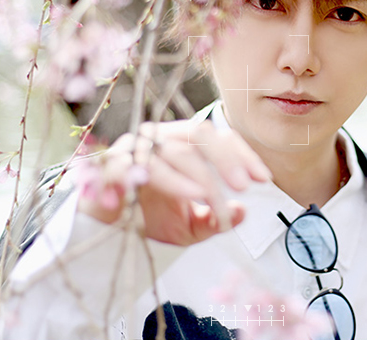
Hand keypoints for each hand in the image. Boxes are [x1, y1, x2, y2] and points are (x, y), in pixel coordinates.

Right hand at [77, 119, 271, 245]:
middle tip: (245, 186)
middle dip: (226, 158)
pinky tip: (192, 195)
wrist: (102, 233)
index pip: (216, 137)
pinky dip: (173, 180)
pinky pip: (147, 167)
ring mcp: (135, 148)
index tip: (264, 179)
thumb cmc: (146, 219)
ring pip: (176, 152)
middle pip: (198, 133)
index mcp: (179, 144)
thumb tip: (242, 213)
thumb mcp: (189, 226)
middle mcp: (158, 138)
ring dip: (203, 178)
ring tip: (218, 203)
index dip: (242, 154)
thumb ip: (215, 218)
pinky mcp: (114, 165)